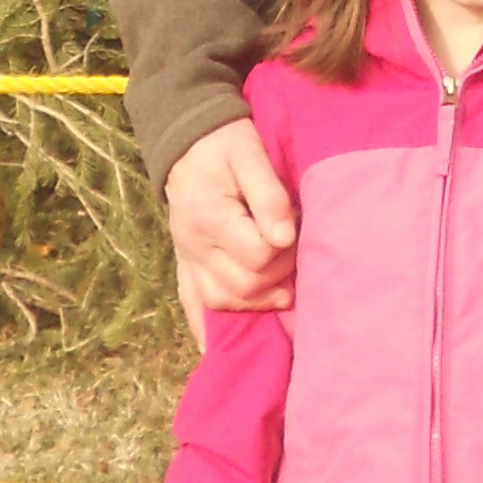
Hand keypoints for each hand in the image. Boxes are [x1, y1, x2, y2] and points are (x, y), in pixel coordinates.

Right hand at [161, 114, 297, 342]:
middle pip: (243, 284)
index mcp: (211, 217)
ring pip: (221, 301)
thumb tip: (284, 237)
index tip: (299, 232)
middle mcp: (195, 244)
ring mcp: (187, 256)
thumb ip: (268, 194)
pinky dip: (204, 327)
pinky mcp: (184, 261)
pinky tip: (215, 347)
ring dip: (255, 302)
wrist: (187, 135)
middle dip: (278, 276)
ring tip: (283, 291)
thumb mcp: (249, 152)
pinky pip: (190, 302)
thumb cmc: (225, 141)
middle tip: (296, 256)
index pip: (258, 255)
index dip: (286, 250)